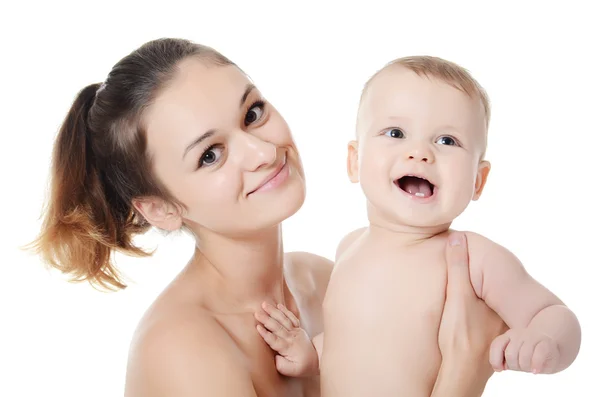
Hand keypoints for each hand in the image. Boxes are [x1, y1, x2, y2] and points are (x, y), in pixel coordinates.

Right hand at [254, 302, 318, 376]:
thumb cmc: (301, 366)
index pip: (275, 340)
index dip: (266, 334)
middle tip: (257, 313)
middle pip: (277, 327)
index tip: (257, 327)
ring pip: (283, 319)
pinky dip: (285, 311)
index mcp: (288, 348)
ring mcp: (295, 331)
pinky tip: (278, 305)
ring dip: (273, 311)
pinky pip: (292, 317)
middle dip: (266, 320)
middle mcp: (291, 337)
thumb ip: (281, 365)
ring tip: (264, 304)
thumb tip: (274, 357)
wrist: (317, 359)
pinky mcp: (298, 327)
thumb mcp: (292, 371)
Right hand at [438, 233, 507, 372]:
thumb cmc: (460, 335)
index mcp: (500, 302)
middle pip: (491, 293)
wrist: (461, 372)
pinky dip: (478, 316)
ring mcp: (498, 331)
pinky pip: (485, 322)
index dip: (482, 266)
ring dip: (480, 302)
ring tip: (467, 294)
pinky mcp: (488, 343)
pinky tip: (468, 318)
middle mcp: (504, 316)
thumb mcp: (457, 296)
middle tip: (471, 274)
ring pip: (489, 308)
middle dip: (483, 284)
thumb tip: (457, 238)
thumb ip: (458, 268)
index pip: (492, 277)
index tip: (473, 256)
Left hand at [490, 328, 559, 373]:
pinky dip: (535, 365)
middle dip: (514, 366)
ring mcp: (533, 337)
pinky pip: (538, 355)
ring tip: (530, 369)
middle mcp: (519, 334)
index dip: (495, 359)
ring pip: (524, 355)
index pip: (497, 345)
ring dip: (526, 367)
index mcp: (508, 336)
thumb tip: (498, 368)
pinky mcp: (546, 343)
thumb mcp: (514, 355)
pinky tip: (535, 371)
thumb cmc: (529, 354)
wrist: (552, 345)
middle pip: (510, 354)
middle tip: (521, 367)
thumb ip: (503, 359)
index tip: (500, 369)